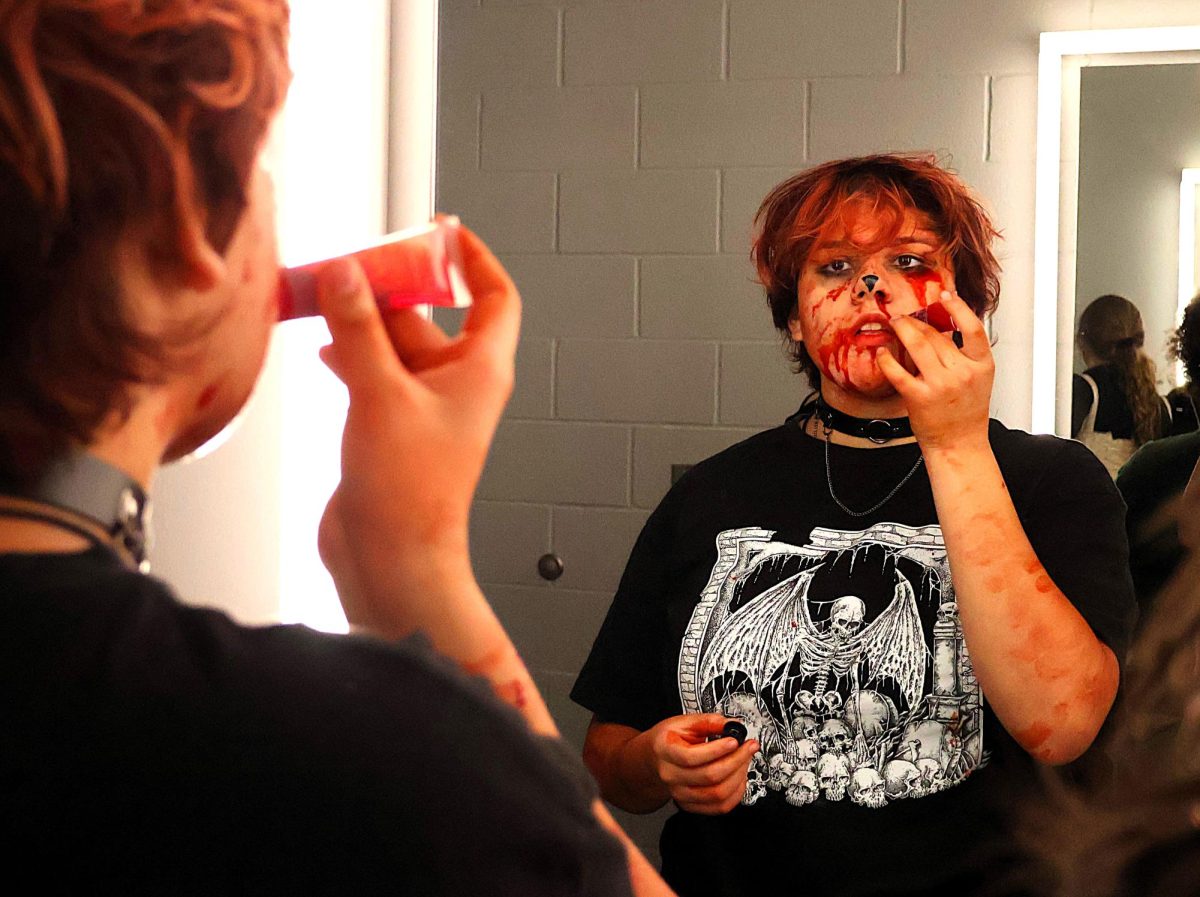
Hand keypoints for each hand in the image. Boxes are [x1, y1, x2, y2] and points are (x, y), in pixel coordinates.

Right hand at [315, 226, 519, 628]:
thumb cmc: (410, 494)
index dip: (473, 260)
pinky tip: (322, 344)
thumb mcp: (380, 394)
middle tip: (346, 264)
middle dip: (389, 287)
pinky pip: (372, 372)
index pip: (493, 298)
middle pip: (428, 314)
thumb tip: (347, 274)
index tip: (441, 232)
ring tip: (321, 296)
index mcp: (478, 371)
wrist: (391, 560)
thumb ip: (360, 329)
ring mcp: (422, 406)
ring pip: (392, 343)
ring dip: (360, 321)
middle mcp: (455, 385)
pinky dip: (349, 354)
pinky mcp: (390, 425)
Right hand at [644, 714, 759, 814]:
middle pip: (710, 776)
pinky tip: (739, 777)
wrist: (656, 759)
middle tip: (748, 747)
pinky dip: (736, 793)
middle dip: (736, 760)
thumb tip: (731, 724)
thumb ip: (708, 721)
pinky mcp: (691, 805)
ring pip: (717, 794)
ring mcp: (681, 794)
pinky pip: (719, 807)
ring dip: (739, 776)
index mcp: (666, 751)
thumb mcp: (683, 722)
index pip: (692, 757)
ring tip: (745, 760)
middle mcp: (671, 776)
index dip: (717, 750)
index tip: (735, 740)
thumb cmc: (670, 739)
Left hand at [878, 290, 993, 451]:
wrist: (959, 444)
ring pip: (918, 345)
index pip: (973, 327)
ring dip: (903, 329)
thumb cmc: (966, 413)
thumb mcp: (977, 379)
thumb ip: (963, 354)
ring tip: (895, 324)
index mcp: (982, 365)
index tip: (944, 295)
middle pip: (937, 335)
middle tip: (905, 316)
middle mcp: (962, 373)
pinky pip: (898, 371)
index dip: (957, 307)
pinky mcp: (919, 397)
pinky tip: (883, 353)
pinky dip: (887, 358)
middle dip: (917, 321)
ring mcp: (941, 385)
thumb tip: (941, 326)